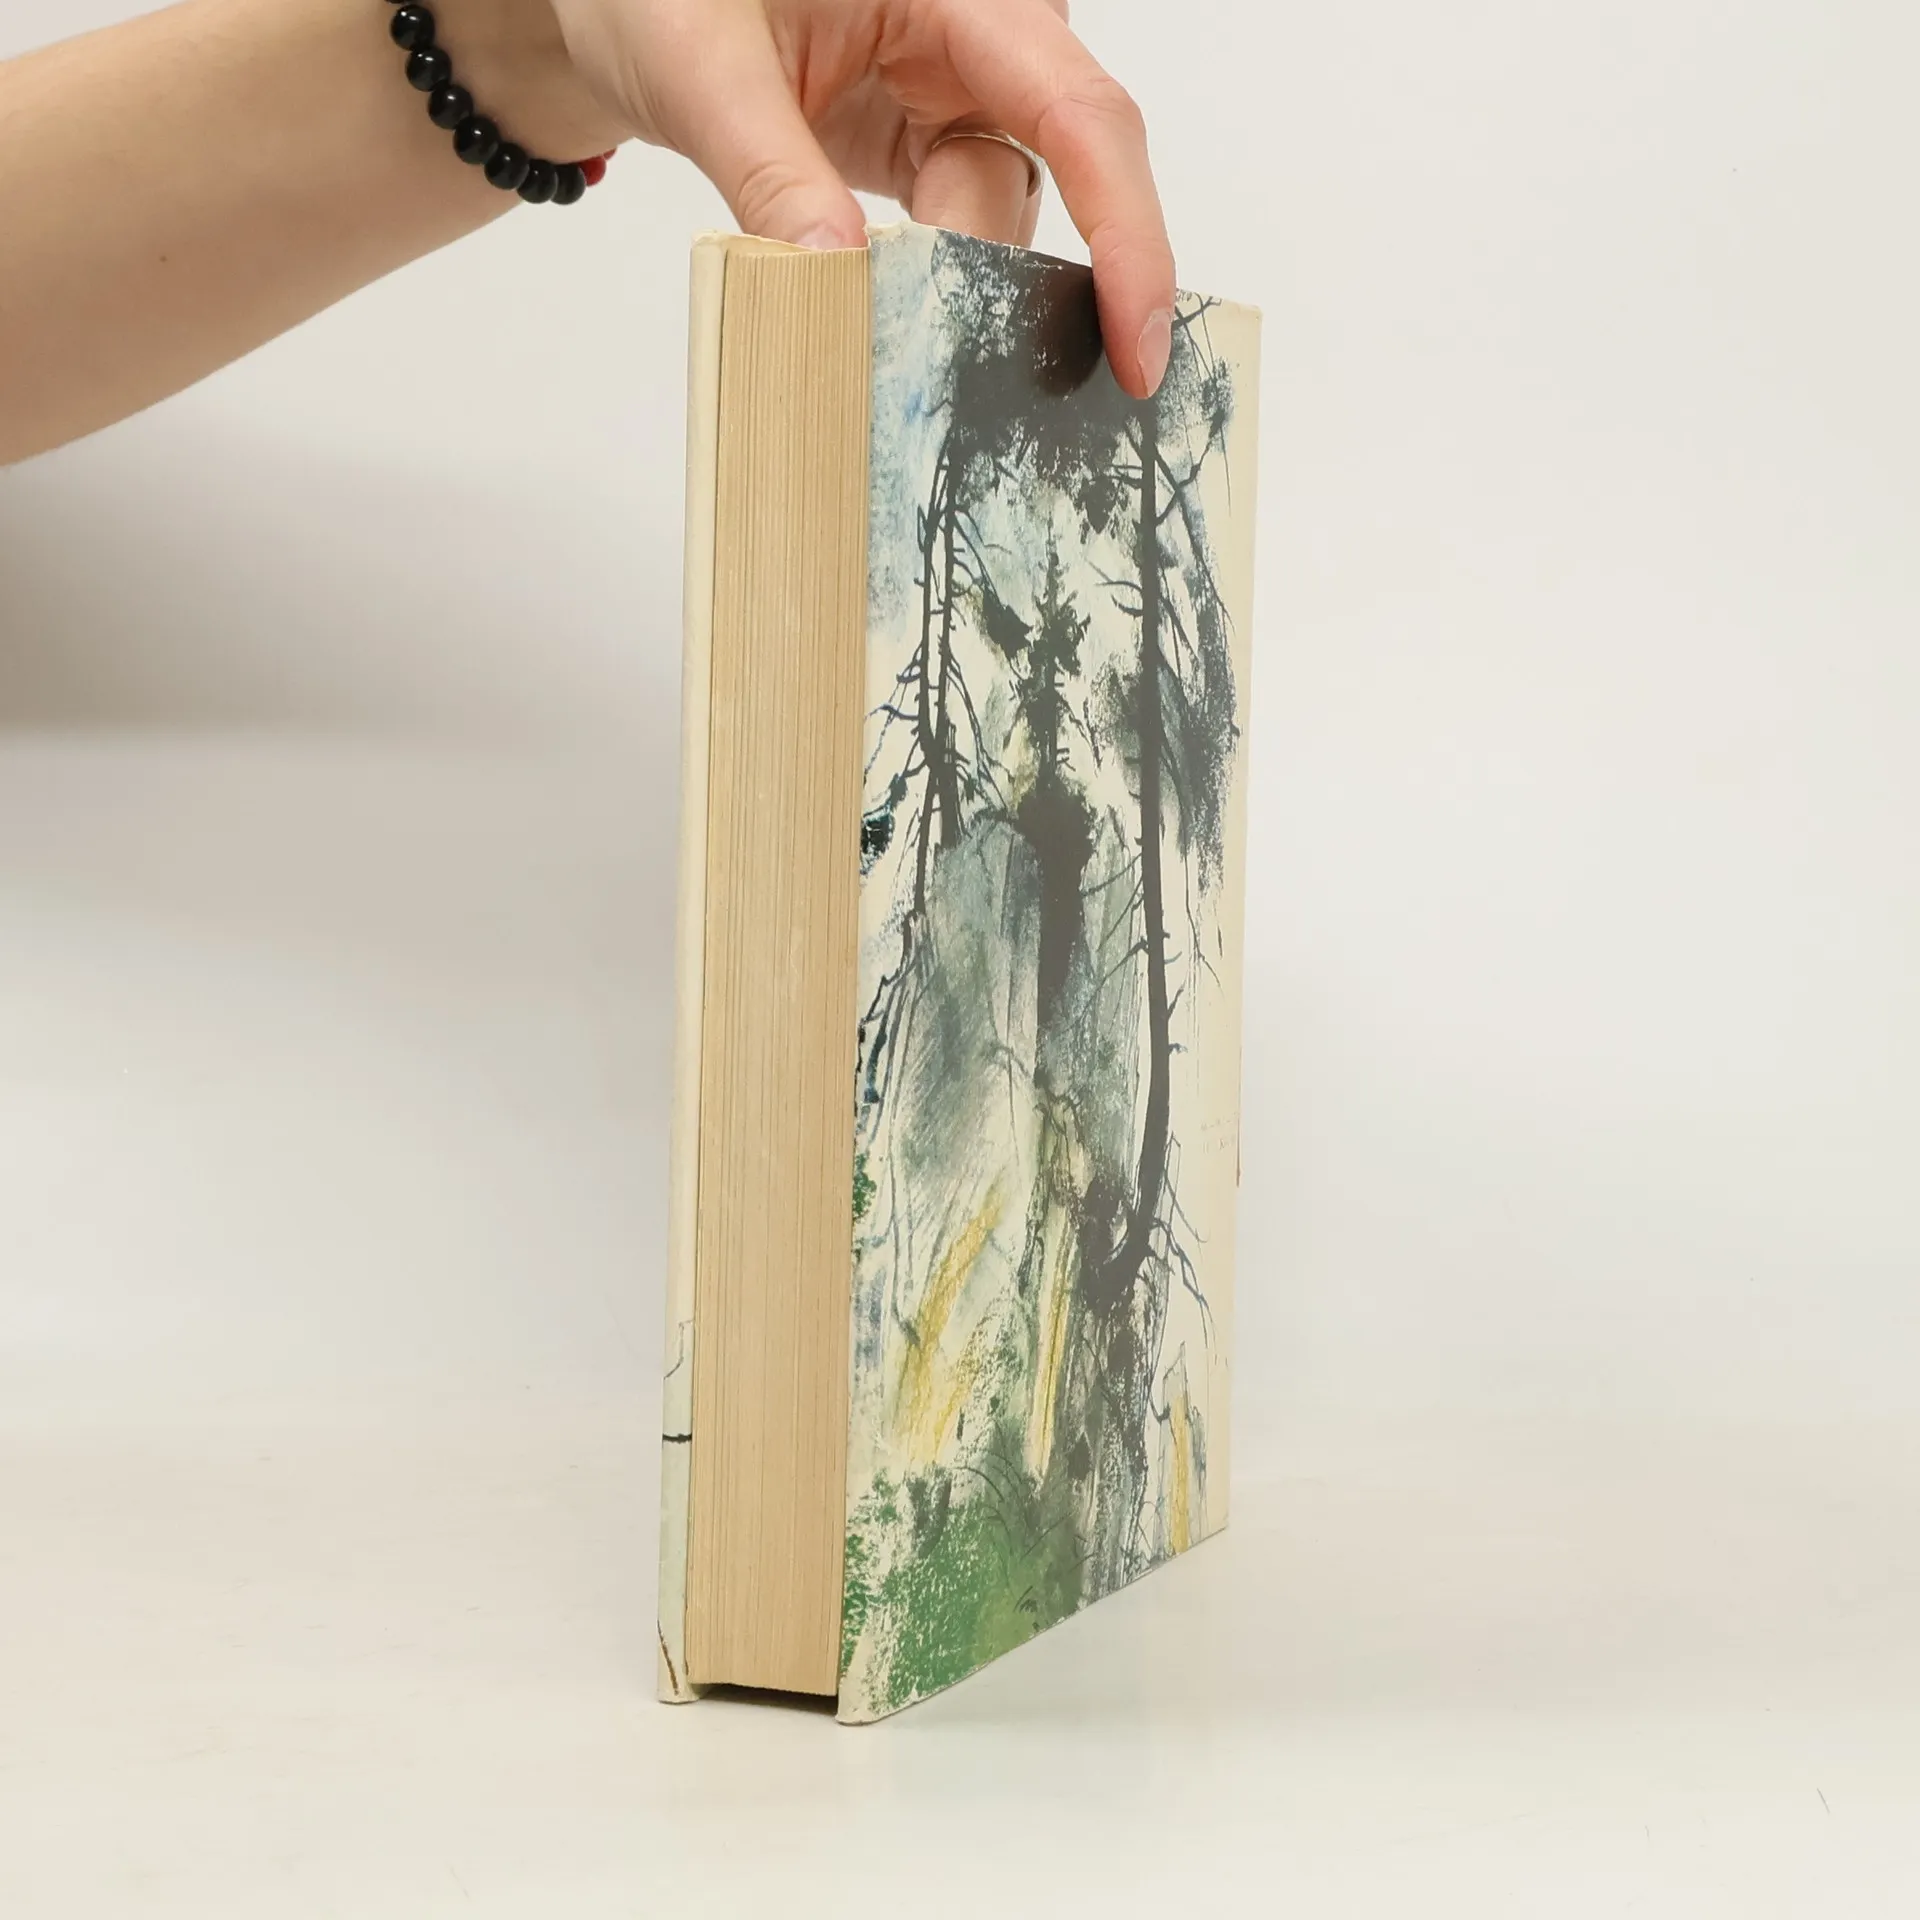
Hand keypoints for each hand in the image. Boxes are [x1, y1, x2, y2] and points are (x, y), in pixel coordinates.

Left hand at [543, 0, 1175, 395]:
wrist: (634, 5)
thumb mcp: (700, 64)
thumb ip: (770, 171)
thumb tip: (837, 281)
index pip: (1079, 113)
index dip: (1126, 231)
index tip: (1136, 338)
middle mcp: (982, 40)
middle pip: (1058, 177)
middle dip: (1010, 280)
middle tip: (957, 375)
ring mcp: (957, 100)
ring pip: (998, 224)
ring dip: (948, 292)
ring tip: (878, 336)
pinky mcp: (925, 153)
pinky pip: (957, 239)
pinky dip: (924, 293)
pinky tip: (884, 326)